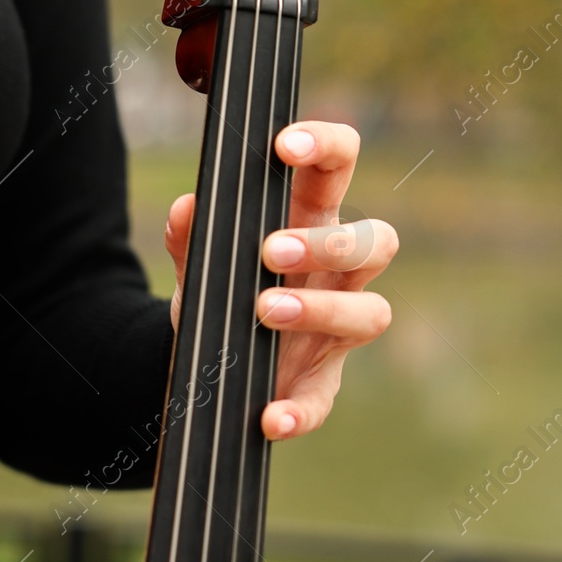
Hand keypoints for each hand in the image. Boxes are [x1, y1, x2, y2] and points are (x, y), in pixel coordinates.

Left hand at [163, 120, 396, 440]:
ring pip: (372, 312)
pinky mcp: (319, 384)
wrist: (204, 361)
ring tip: (265, 310)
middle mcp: (338, 274)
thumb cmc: (221, 290)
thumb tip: (186, 207)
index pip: (339, 168)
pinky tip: (269, 415)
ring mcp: (337, 330)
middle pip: (374, 243)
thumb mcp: (198, 260)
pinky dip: (300, 410)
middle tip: (272, 250)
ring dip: (323, 310)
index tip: (285, 147)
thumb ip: (190, 236)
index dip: (327, 146)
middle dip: (329, 244)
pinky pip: (324, 399)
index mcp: (311, 221)